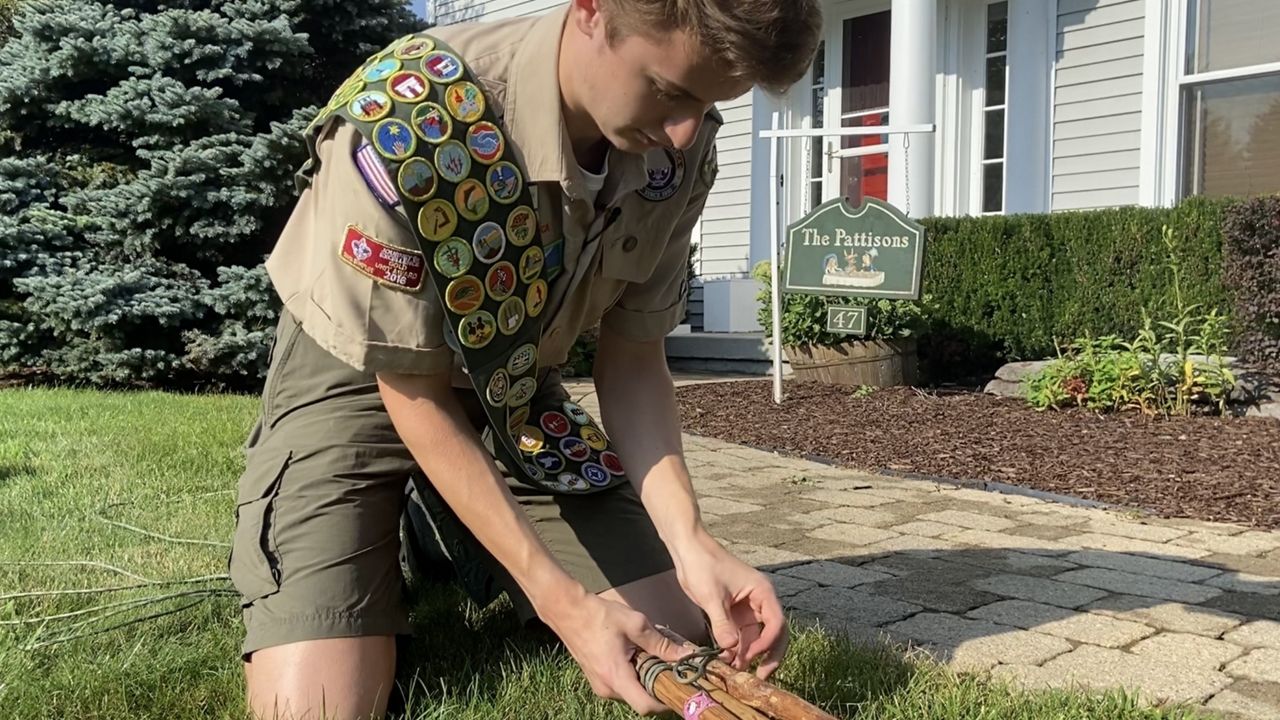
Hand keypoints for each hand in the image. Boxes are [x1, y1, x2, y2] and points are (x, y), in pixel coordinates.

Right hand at [538, 588, 683, 714]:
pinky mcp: (596, 679)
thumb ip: (661, 643)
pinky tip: (634, 655)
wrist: (568, 610)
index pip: (646, 706)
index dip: (665, 702)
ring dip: (643, 679)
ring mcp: (599, 685)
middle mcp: (606, 687)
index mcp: (616, 676)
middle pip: (640, 700)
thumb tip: (685, 655)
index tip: (678, 689)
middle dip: (656, 686)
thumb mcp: (635, 624)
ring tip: (649, 656)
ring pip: (630, 692)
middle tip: (668, 667)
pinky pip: (620, 685)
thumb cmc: (599, 615)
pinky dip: (632, 675)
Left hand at [672, 531, 788, 678]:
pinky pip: (741, 635)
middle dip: (768, 655)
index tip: (752, 656)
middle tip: (760, 678)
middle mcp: (760, 601)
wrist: (688, 550)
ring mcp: (748, 608)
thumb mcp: (711, 596)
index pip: (776, 623)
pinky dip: (736, 648)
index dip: (768, 643)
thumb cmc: (703, 565)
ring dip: (748, 654)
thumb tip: (731, 648)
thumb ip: (722, 623)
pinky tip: (726, 660)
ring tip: (735, 671)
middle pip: (773, 633)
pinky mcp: (734, 613)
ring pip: (756, 637)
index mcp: (762, 592)